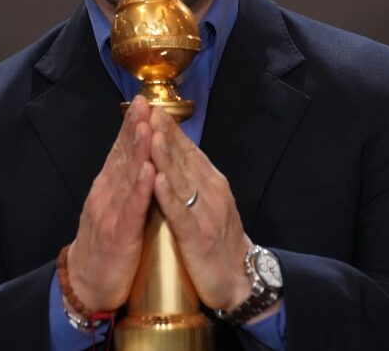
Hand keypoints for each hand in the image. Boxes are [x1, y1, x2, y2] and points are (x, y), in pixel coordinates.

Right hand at [66, 96, 155, 311]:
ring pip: (126, 177)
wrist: (87, 285)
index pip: (120, 151)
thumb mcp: (113, 208)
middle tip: (144, 103)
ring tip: (147, 126)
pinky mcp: (118, 235)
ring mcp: (110, 214)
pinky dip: (139, 189)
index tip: (143, 102)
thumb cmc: (106, 246)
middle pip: (122, 157)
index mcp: (107, 188)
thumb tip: (137, 156)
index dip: (131, 126)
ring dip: (137, 151)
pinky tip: (147, 171)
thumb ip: (124, 183)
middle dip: (134, 128)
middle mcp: (106, 195)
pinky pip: (131, 209)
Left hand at [148, 106, 255, 311]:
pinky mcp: (198, 237)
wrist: (239, 280)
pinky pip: (181, 213)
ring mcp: (206, 213)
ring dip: (166, 156)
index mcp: (212, 183)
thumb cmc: (219, 241)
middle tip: (149, 110)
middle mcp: (212, 192)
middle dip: (166, 134)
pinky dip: (168, 195)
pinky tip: (156, 179)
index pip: (189, 150)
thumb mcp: (209, 203)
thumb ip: (194, 179)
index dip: (171, 129)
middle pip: (185, 158)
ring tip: (150, 135)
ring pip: (182, 179)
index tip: (153, 108)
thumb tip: (177, 152)